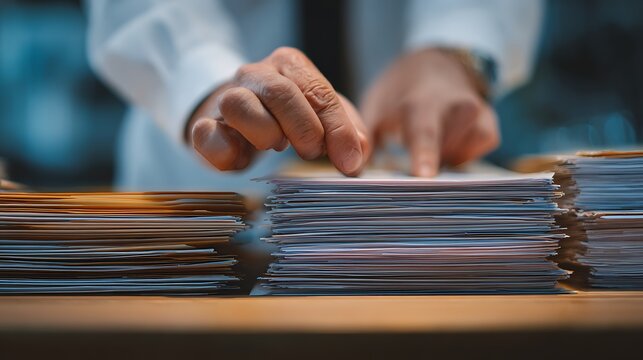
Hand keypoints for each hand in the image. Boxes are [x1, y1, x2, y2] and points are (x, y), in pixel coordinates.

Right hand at [188, 47, 369, 175]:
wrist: (237, 116)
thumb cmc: (288, 116)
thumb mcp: (324, 116)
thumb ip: (348, 132)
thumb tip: (358, 154)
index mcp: (289, 66)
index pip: (317, 92)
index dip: (337, 129)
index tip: (349, 162)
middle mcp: (256, 75)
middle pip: (280, 93)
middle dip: (304, 129)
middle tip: (313, 153)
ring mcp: (225, 98)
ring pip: (238, 105)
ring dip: (264, 133)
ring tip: (275, 146)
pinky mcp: (204, 125)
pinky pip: (205, 133)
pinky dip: (224, 151)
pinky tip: (241, 160)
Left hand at [361, 48, 499, 176]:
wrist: (434, 65)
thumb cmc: (400, 92)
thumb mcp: (375, 109)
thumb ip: (367, 140)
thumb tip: (355, 171)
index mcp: (423, 103)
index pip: (425, 133)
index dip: (424, 156)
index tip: (423, 177)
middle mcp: (458, 107)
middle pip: (446, 153)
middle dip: (426, 170)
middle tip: (406, 178)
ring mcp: (479, 117)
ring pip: (461, 158)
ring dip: (441, 161)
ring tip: (424, 149)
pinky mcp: (489, 129)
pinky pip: (475, 157)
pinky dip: (459, 157)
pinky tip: (444, 148)